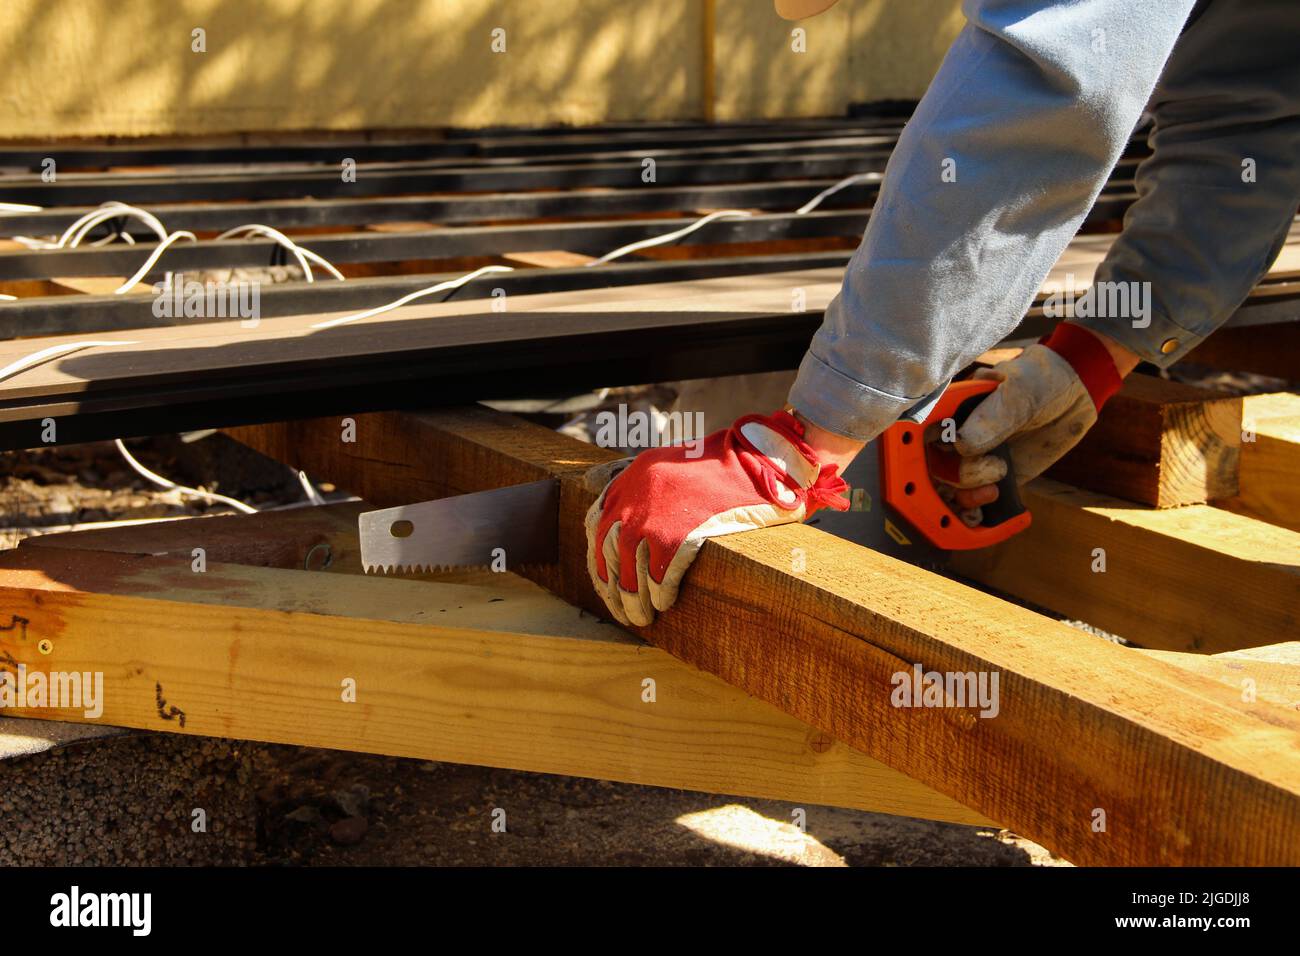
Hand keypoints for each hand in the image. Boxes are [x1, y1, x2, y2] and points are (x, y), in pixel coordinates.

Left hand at [584, 410, 849, 626]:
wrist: (759, 458)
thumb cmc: (721, 470)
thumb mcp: (670, 469)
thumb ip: (645, 495)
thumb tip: (625, 540)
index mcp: (630, 480)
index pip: (596, 529)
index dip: (600, 564)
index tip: (607, 587)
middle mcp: (635, 498)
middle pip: (610, 555)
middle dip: (615, 590)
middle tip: (626, 613)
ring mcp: (655, 516)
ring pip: (632, 570)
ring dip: (635, 599)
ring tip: (644, 618)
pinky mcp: (681, 534)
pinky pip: (662, 574)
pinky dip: (661, 593)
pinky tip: (665, 604)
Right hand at [934, 323, 1128, 520]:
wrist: (1072, 394)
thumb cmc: (1039, 379)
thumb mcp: (1018, 390)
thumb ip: (993, 415)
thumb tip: (961, 445)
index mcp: (948, 410)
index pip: (915, 434)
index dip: (909, 452)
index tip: (929, 464)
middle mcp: (953, 436)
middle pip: (931, 468)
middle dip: (951, 482)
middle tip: (987, 478)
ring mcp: (971, 459)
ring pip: (949, 489)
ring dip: (964, 500)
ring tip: (993, 491)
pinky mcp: (991, 479)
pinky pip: (974, 503)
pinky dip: (974, 517)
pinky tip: (985, 518)